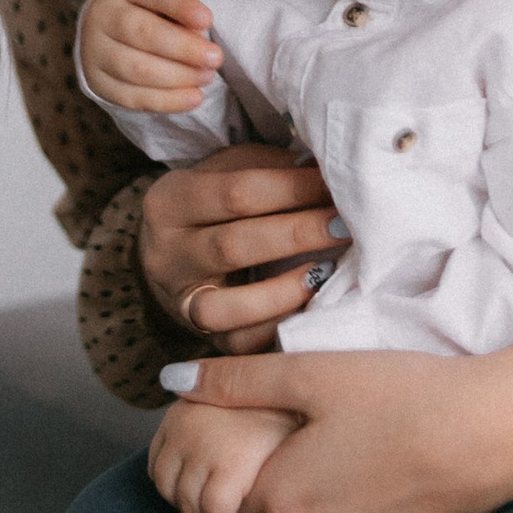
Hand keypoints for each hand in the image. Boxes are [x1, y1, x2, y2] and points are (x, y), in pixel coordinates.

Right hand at [80, 0, 222, 114]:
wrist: (109, 32)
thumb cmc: (150, 13)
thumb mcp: (166, 3)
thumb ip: (183, 16)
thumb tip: (200, 39)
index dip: (180, 5)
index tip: (207, 19)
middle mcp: (101, 15)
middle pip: (142, 33)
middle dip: (184, 48)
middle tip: (215, 58)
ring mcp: (94, 50)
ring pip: (136, 69)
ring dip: (178, 77)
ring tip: (206, 77)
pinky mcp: (97, 82)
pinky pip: (132, 97)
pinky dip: (167, 100)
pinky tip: (193, 97)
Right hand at [139, 144, 347, 355]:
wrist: (175, 256)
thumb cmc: (216, 205)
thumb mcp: (228, 171)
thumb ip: (270, 168)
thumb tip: (323, 173)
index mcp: (169, 202)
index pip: (236, 192)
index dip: (292, 188)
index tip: (335, 184)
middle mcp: (166, 255)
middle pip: (234, 245)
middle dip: (298, 234)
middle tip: (345, 224)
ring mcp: (180, 302)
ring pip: (227, 307)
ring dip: (284, 290)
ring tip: (328, 271)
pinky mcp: (202, 338)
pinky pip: (241, 343)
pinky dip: (278, 327)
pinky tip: (310, 307)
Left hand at [151, 344, 512, 512]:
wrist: (498, 432)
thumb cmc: (403, 395)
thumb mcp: (312, 374)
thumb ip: (236, 381)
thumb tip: (171, 384)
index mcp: (281, 503)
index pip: (222, 498)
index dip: (232, 462)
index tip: (255, 431)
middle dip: (262, 490)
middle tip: (291, 440)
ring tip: (330, 456)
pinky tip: (368, 477)